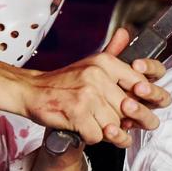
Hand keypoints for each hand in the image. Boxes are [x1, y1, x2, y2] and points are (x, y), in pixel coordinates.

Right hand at [21, 28, 170, 147]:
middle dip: (120, 119)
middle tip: (107, 118)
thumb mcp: (91, 63)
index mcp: (105, 62)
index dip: (140, 100)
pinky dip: (90, 136)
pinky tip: (82, 127)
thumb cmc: (65, 82)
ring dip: (104, 130)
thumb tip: (126, 34)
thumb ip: (114, 53)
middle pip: (128, 109)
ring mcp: (87, 95)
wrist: (31, 91)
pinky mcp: (77, 113)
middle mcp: (97, 76)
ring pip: (114, 124)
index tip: (131, 106)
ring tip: (91, 121)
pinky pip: (98, 135)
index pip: (140, 84)